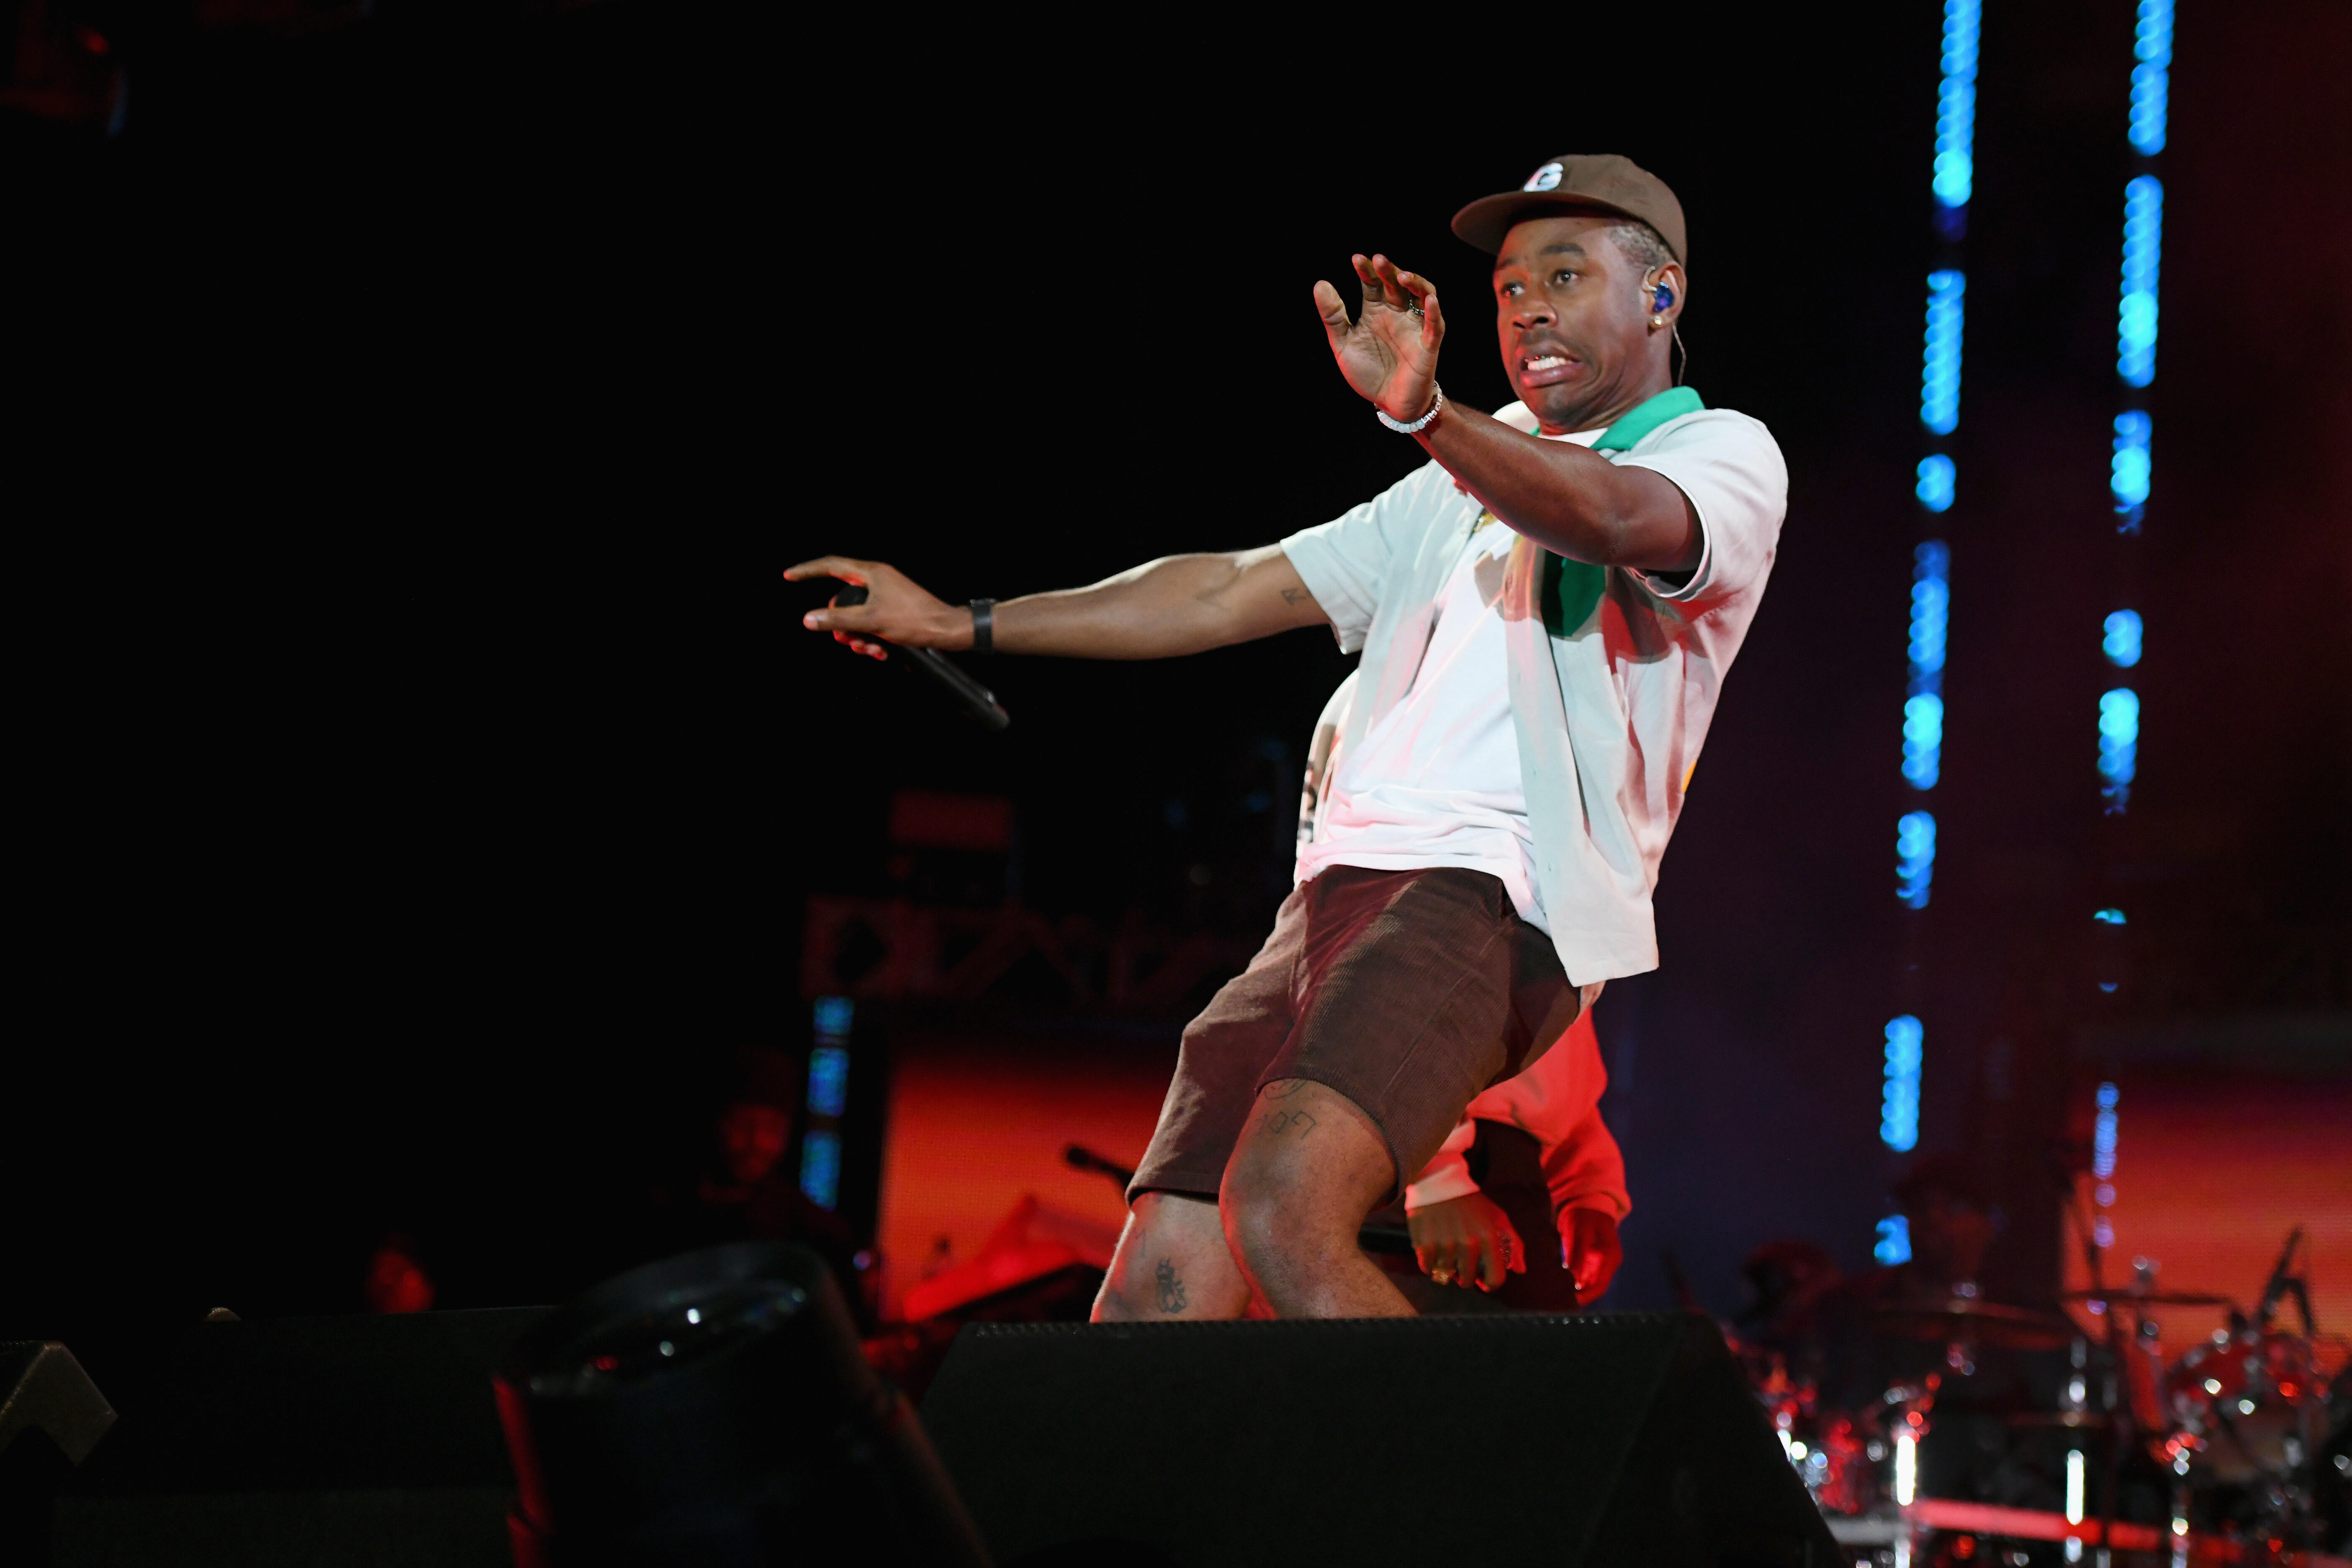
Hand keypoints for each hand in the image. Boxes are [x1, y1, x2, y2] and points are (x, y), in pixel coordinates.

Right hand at [785, 556, 966, 659]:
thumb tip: (808, 619)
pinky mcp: (893, 611)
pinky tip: (881, 652)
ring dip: (858, 636)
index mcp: (871, 573)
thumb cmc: (914, 619)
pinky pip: (871, 624)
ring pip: (856, 616)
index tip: (789, 576)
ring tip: (871, 649)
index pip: (831, 565)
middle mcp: (877, 580)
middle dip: (840, 623)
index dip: (808, 570)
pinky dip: (872, 639)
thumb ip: (838, 619)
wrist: (947, 631)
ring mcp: (886, 595)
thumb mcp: (871, 621)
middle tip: (846, 640)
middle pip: (842, 599)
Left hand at [1312, 254, 1445, 424]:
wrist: (1388, 403)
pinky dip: (1433, 312)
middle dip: (1388, 271)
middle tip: (1378, 260)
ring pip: (1422, 295)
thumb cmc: (1369, 371)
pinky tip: (1429, 299)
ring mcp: (1414, 327)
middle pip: (1396, 284)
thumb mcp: (1343, 344)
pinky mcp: (1428, 345)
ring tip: (1402, 275)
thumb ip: (1333, 317)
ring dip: (1415, 283)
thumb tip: (1320, 284)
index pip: (1372, 283)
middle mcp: (1397, 313)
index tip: (1356, 259)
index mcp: (1376, 310)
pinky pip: (1434, 325)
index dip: (1366, 270)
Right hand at [1409, 1191, 1525, 1291]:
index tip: (1483, 1282)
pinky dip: (1429, 1264)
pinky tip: (1433, 1252)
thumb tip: (1521, 1270)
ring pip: (1447, 1275)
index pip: (1495, 1278)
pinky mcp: (1425, 1244)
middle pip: (1467, 1281)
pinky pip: (1428, 1269)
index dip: (1490, 1285)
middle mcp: (1468, 1243)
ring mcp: (1446, 1245)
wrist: (1438, 1183)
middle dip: (1465, 1276)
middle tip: (1461, 1264)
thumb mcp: (1498, 1217)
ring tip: (1447, 1255)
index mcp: (1488, 1237)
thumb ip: (1514, 1244)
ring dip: (1447, 1269)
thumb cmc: (1472, 1203)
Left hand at [1563, 1208, 1623, 1303]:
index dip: (1587, 1296)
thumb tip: (1572, 1275)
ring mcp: (1600, 1263)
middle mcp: (1608, 1264)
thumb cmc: (1587, 1216)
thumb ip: (1578, 1254)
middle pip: (1595, 1288)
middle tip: (1561, 1303)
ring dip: (1577, 1291)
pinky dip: (1575, 1282)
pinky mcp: (1592, 1261)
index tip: (1571, 1302)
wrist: (1589, 1203)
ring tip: (1560, 1298)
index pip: (1600, 1285)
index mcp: (1611, 1258)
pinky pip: (1585, 1277)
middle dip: (1580, 1296)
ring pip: (1590, 1284)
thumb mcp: (1582, 1232)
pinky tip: (1562, 1286)